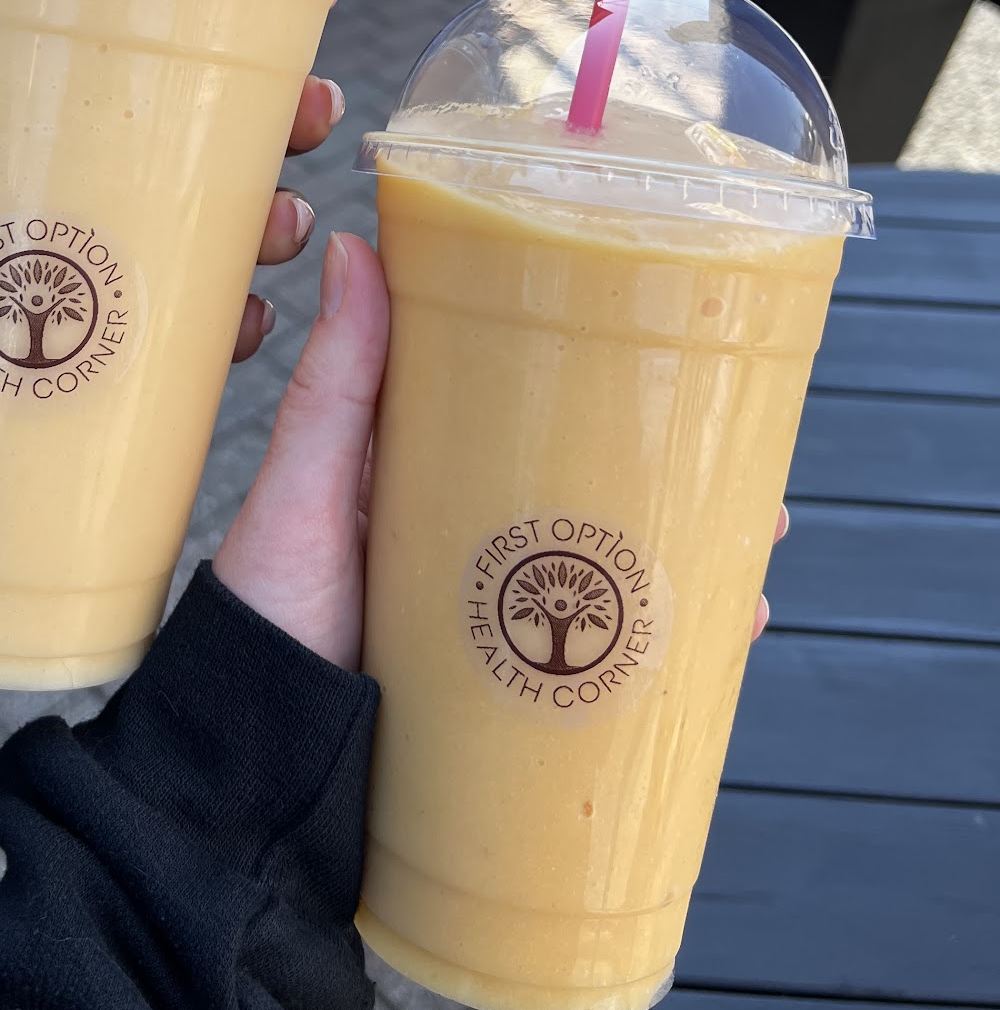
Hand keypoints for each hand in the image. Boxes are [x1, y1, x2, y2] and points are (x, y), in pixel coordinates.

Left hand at [0, 0, 345, 495]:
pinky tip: (238, 326)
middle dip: (284, 127)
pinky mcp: (93, 343)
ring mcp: (98, 258)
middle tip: (310, 119)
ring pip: (218, 233)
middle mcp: (91, 170)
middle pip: (217, 137)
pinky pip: (183, 337)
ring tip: (276, 230)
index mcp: (49, 92)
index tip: (286, 17)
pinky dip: (224, 332)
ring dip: (271, 226)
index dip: (236, 28)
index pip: (158, 44)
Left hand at [213, 242, 788, 671]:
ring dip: (692, 556)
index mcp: (423, 473)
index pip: (527, 408)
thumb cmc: (264, 614)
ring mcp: (496, 614)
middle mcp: (469, 538)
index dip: (602, 385)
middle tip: (750, 463)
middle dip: (677, 476)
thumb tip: (354, 245)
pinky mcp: (512, 688)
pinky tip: (724, 640)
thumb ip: (337, 382)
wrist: (253, 764)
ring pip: (615, 571)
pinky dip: (669, 647)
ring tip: (756, 546)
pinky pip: (606, 661)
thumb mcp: (304, 486)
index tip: (674, 357)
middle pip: (592, 490)